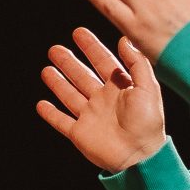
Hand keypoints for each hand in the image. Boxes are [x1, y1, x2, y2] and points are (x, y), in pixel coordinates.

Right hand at [36, 26, 166, 172]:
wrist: (139, 157)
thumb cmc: (148, 124)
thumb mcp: (148, 88)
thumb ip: (137, 63)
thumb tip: (124, 40)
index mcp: (120, 89)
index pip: (103, 62)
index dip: (91, 47)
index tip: (78, 32)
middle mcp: (103, 101)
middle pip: (82, 76)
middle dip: (69, 62)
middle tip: (55, 49)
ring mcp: (90, 117)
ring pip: (70, 95)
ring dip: (58, 83)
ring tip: (46, 70)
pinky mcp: (80, 134)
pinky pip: (61, 121)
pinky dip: (50, 114)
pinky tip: (41, 104)